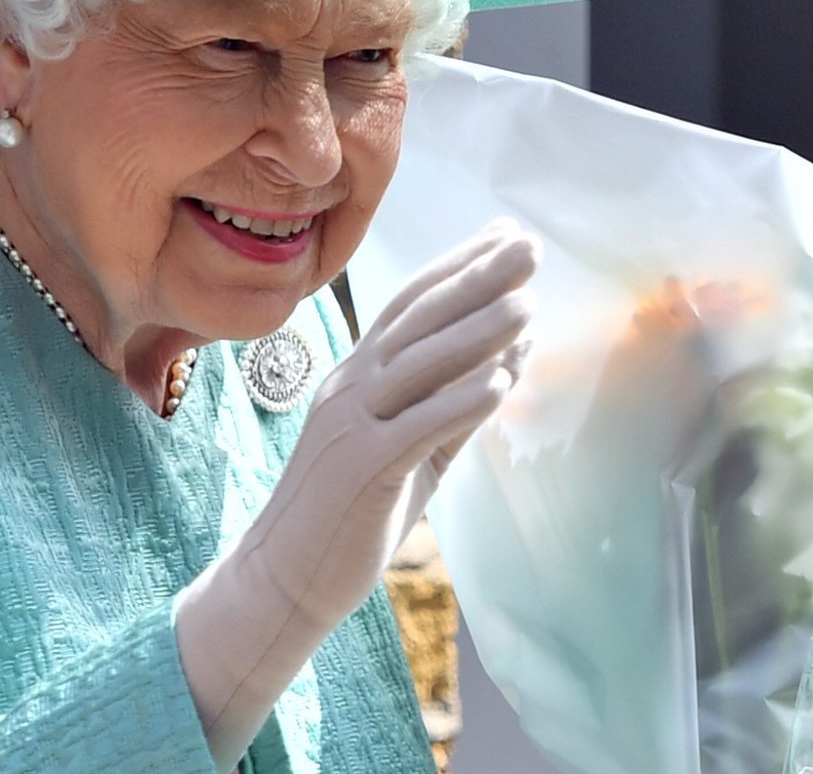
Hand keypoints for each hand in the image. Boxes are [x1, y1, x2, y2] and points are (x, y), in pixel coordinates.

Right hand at [176, 219, 537, 769]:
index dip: (460, 265)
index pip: (412, 304)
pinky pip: (414, 427)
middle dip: (477, 278)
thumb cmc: (352, 512)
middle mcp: (351, 387)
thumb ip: (455, 406)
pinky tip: (500, 383)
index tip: (507, 234)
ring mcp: (351, 425)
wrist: (284, 578)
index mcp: (358, 375)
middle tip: (529, 246)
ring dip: (477, 331)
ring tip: (527, 303)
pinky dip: (458, 402)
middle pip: (419, 319)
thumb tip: (512, 358)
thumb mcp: (413, 450)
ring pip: (419, 364)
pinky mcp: (360, 470)